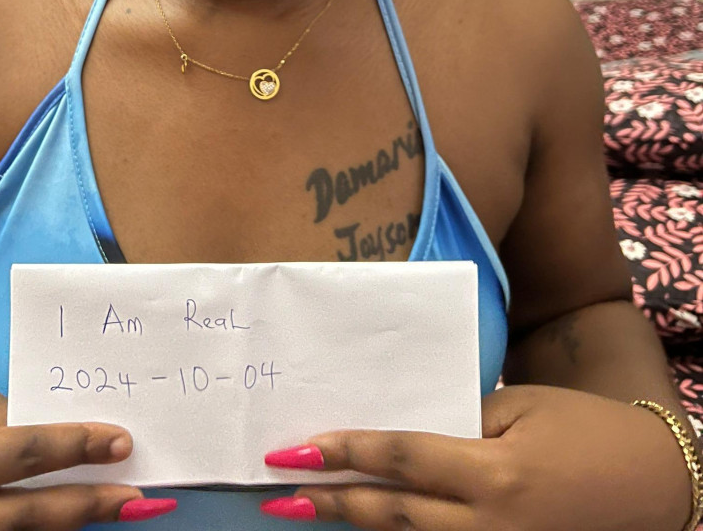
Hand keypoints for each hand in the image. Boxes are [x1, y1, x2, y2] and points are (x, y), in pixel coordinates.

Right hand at [0, 368, 176, 529]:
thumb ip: (3, 419)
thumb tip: (61, 442)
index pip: (22, 456)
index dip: (76, 448)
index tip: (120, 441)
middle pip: (26, 518)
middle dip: (87, 505)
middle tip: (137, 495)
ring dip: (65, 530)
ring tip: (113, 511)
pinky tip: (65, 526)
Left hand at [261, 384, 693, 529]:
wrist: (649, 485)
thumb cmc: (582, 430)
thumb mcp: (519, 409)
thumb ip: (458, 423)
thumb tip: (398, 435)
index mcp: (494, 473)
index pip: (401, 459)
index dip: (345, 452)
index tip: (296, 446)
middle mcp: (489, 526)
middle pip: (392, 516)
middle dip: (330, 502)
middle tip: (277, 493)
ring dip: (354, 529)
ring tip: (304, 515)